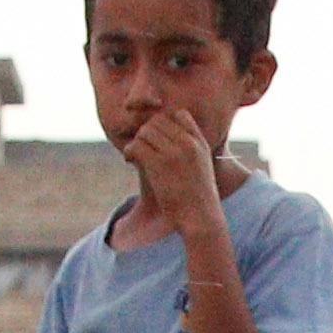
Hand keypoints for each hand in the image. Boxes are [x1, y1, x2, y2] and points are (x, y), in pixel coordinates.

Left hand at [116, 102, 225, 235]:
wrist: (201, 219)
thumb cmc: (199, 198)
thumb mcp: (203, 167)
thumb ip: (190, 150)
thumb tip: (167, 141)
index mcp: (199, 142)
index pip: (178, 114)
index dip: (163, 122)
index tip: (157, 138)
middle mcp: (188, 143)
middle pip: (158, 120)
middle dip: (146, 132)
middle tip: (141, 148)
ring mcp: (174, 153)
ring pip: (145, 131)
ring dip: (136, 142)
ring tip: (134, 156)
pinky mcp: (160, 165)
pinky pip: (137, 146)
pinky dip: (129, 151)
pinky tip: (130, 161)